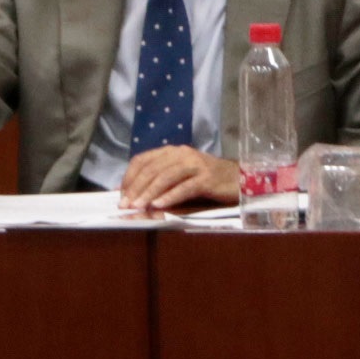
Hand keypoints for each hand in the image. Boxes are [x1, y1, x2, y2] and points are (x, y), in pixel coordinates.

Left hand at [116, 145, 238, 211]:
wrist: (239, 179)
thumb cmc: (206, 180)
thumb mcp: (179, 177)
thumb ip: (158, 182)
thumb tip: (130, 194)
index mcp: (171, 152)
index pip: (142, 160)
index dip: (129, 177)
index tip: (120, 195)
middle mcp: (182, 154)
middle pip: (152, 169)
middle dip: (136, 188)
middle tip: (125, 205)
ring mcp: (196, 165)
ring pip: (166, 177)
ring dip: (149, 192)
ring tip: (139, 206)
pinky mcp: (207, 178)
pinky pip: (185, 187)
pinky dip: (171, 196)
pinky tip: (160, 206)